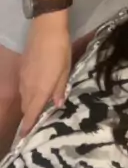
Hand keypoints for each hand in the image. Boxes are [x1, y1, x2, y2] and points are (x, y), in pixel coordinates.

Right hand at [19, 16, 70, 135]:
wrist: (46, 29)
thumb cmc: (60, 50)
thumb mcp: (65, 70)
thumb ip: (60, 88)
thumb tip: (57, 104)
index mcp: (41, 90)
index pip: (32, 113)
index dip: (28, 126)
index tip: (24, 138)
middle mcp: (29, 87)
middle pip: (26, 107)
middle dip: (29, 117)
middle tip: (32, 125)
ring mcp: (24, 77)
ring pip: (24, 97)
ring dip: (28, 105)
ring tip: (35, 110)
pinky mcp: (22, 69)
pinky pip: (23, 87)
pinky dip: (27, 93)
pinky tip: (34, 91)